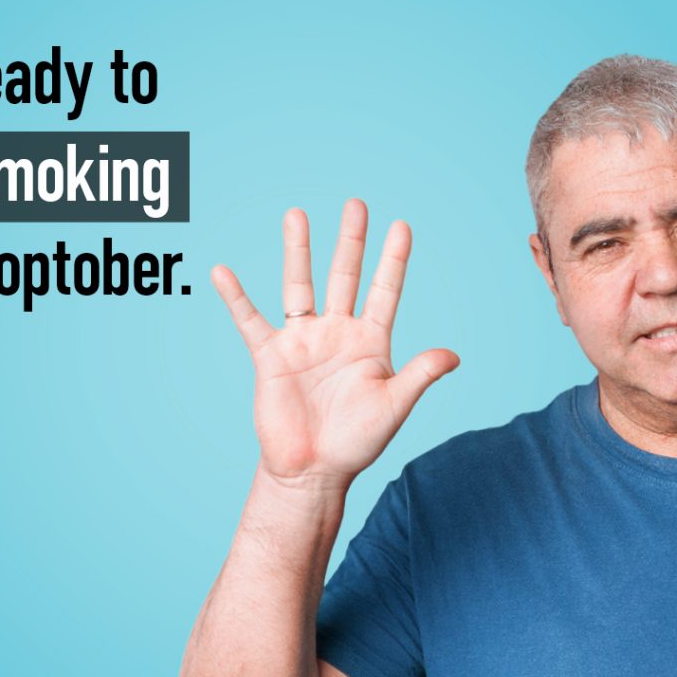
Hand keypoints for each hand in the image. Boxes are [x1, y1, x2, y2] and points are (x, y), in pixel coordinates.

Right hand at [212, 199, 459, 488]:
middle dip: (351, 242)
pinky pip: (250, 320)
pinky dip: (235, 297)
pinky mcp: (271, 356)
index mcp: (370, 342)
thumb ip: (419, 376)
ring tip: (297, 214)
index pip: (384, 291)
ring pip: (299, 285)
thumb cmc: (356, 442)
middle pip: (344, 276)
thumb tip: (453, 355)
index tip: (402, 226)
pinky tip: (222, 272)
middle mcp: (337, 333)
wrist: (313, 471)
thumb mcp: (393, 406)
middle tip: (356, 205)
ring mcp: (303, 341)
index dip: (393, 260)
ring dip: (298, 251)